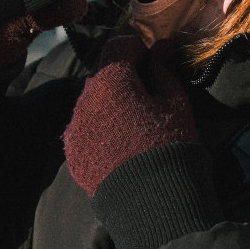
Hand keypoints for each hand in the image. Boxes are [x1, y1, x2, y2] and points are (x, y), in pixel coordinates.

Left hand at [63, 36, 197, 195]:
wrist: (153, 203)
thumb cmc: (171, 144)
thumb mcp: (176, 102)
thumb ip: (163, 70)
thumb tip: (161, 47)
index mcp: (110, 80)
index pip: (119, 45)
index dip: (138, 47)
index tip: (154, 59)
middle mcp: (84, 100)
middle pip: (103, 76)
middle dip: (123, 78)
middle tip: (149, 94)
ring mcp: (75, 129)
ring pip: (92, 104)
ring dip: (110, 105)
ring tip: (136, 125)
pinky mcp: (73, 155)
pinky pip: (87, 131)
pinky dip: (102, 131)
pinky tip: (122, 146)